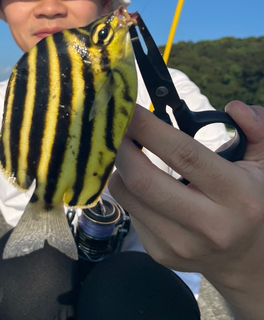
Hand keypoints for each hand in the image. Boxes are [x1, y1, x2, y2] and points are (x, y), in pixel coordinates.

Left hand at [109, 101, 263, 319]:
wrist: (249, 258)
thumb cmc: (251, 200)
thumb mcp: (262, 163)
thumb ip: (256, 129)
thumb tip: (234, 108)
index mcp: (237, 196)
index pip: (184, 155)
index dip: (150, 128)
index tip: (129, 109)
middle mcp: (209, 225)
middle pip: (143, 179)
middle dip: (121, 147)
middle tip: (117, 126)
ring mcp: (181, 245)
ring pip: (127, 195)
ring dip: (120, 166)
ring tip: (128, 150)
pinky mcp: (161, 253)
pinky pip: (130, 211)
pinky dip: (128, 189)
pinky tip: (143, 182)